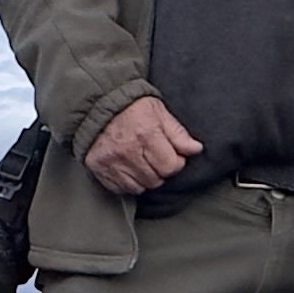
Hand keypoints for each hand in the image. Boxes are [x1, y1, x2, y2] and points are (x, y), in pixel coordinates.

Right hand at [85, 95, 202, 195]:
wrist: (97, 104)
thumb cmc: (131, 106)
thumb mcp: (159, 112)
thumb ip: (178, 133)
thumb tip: (196, 149)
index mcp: (146, 134)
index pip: (170, 167)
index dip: (175, 162)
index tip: (171, 155)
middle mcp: (127, 151)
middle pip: (155, 180)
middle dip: (160, 171)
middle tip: (154, 157)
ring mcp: (111, 162)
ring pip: (139, 187)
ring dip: (144, 178)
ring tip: (141, 161)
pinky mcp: (99, 169)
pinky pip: (120, 189)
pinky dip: (127, 182)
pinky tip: (128, 167)